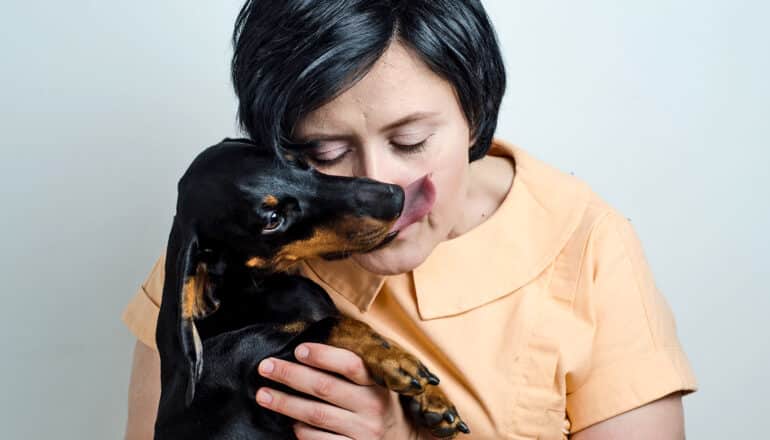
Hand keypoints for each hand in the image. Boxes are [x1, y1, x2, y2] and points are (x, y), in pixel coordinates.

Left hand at [256, 342, 414, 438]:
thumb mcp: (377, 383)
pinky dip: (299, 430)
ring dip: (285, 403)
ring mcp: (362, 432)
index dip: (323, 356)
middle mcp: (372, 407)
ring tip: (263, 394)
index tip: (299, 349)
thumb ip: (354, 368)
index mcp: (378, 384)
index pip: (351, 365)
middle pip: (325, 388)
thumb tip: (310, 348)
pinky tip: (288, 422)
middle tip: (265, 367)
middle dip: (290, 375)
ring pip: (315, 415)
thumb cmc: (380, 404)